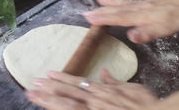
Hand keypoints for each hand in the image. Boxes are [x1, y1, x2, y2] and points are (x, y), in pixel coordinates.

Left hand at [26, 69, 156, 109]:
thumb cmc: (145, 104)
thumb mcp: (131, 88)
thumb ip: (114, 81)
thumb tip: (104, 72)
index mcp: (101, 91)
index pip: (77, 82)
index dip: (62, 78)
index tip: (48, 74)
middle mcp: (93, 100)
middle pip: (67, 93)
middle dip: (48, 89)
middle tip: (33, 85)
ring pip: (65, 105)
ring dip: (48, 100)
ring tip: (33, 96)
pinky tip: (50, 109)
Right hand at [83, 0, 178, 43]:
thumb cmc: (177, 17)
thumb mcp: (164, 29)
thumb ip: (146, 33)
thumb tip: (129, 36)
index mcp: (139, 16)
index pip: (117, 18)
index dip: (102, 18)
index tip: (88, 18)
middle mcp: (138, 8)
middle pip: (117, 10)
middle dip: (101, 11)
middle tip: (86, 12)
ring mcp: (145, 2)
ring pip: (124, 2)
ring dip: (111, 2)